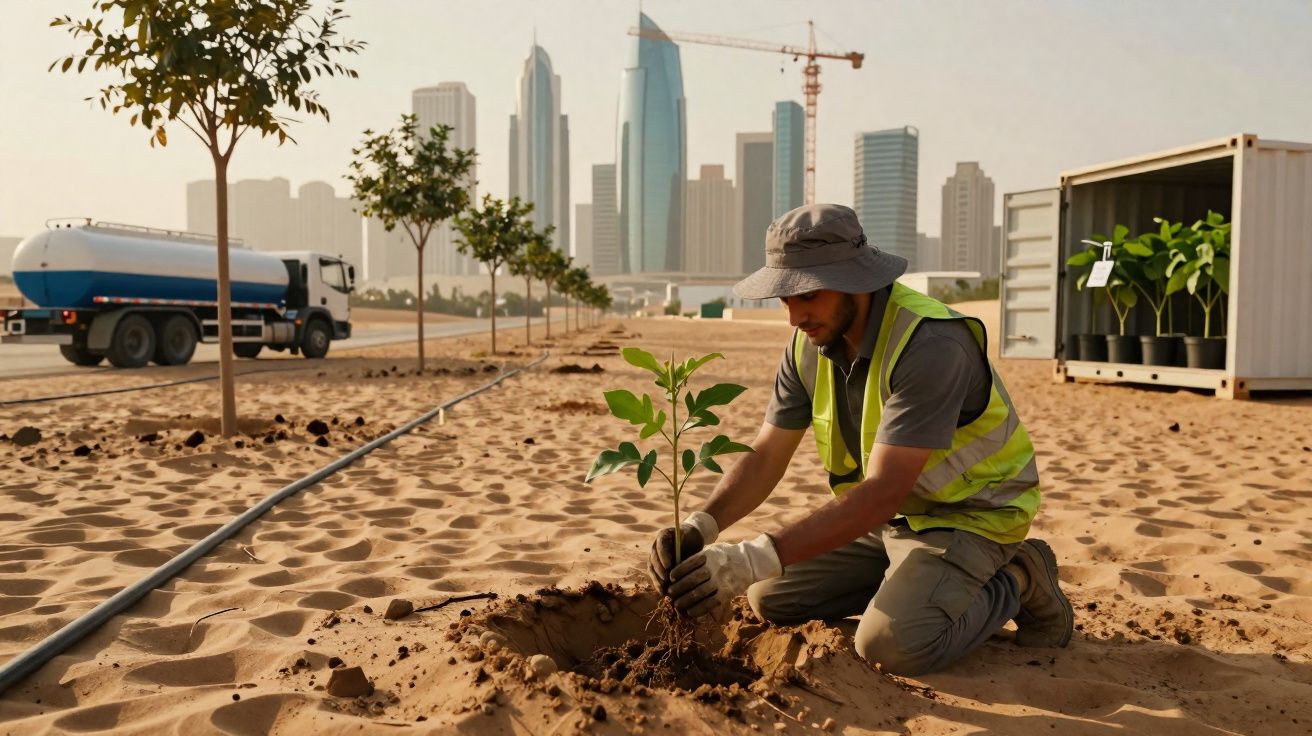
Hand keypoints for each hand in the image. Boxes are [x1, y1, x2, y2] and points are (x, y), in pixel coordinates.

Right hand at [647, 526, 703, 593]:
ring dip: (656, 579)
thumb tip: (680, 561)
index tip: (669, 566)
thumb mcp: (692, 539)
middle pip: (653, 558)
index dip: (663, 556)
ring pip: (652, 568)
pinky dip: (658, 584)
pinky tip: (663, 592)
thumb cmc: (692, 539)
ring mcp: (654, 556)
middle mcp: (655, 546)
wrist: (690, 540)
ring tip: (663, 589)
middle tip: (666, 580)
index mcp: (663, 536)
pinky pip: (654, 575)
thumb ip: (685, 547)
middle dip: (659, 570)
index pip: (661, 545)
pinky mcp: (656, 566)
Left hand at [667, 534, 781, 617]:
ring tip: (676, 604)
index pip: (689, 563)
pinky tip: (690, 612)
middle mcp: (714, 568)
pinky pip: (710, 603)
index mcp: (709, 555)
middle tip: (669, 593)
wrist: (749, 562)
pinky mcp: (727, 593)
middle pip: (692, 579)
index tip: (670, 577)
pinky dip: (699, 609)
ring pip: (700, 593)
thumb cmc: (725, 555)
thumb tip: (676, 567)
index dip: (678, 571)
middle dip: (678, 588)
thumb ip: (697, 557)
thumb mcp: (712, 550)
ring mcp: (721, 581)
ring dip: (686, 600)